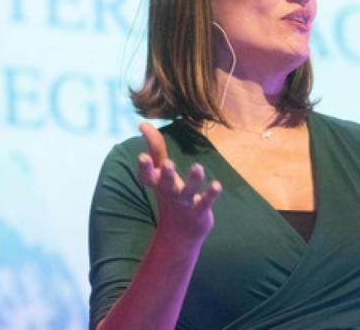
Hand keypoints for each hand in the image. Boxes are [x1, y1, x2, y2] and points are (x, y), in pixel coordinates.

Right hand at [137, 122, 221, 243]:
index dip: (145, 168)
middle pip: (166, 184)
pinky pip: (205, 203)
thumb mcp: (161, 173)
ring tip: (198, 167)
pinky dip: (210, 195)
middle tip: (168, 164)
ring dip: (193, 181)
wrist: (179, 235)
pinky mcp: (199, 212)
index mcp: (159, 183)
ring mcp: (185, 203)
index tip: (142, 157)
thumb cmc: (171, 196)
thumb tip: (143, 123)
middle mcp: (170, 193)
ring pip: (188, 192)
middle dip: (167, 174)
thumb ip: (155, 148)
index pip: (148, 176)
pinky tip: (217, 185)